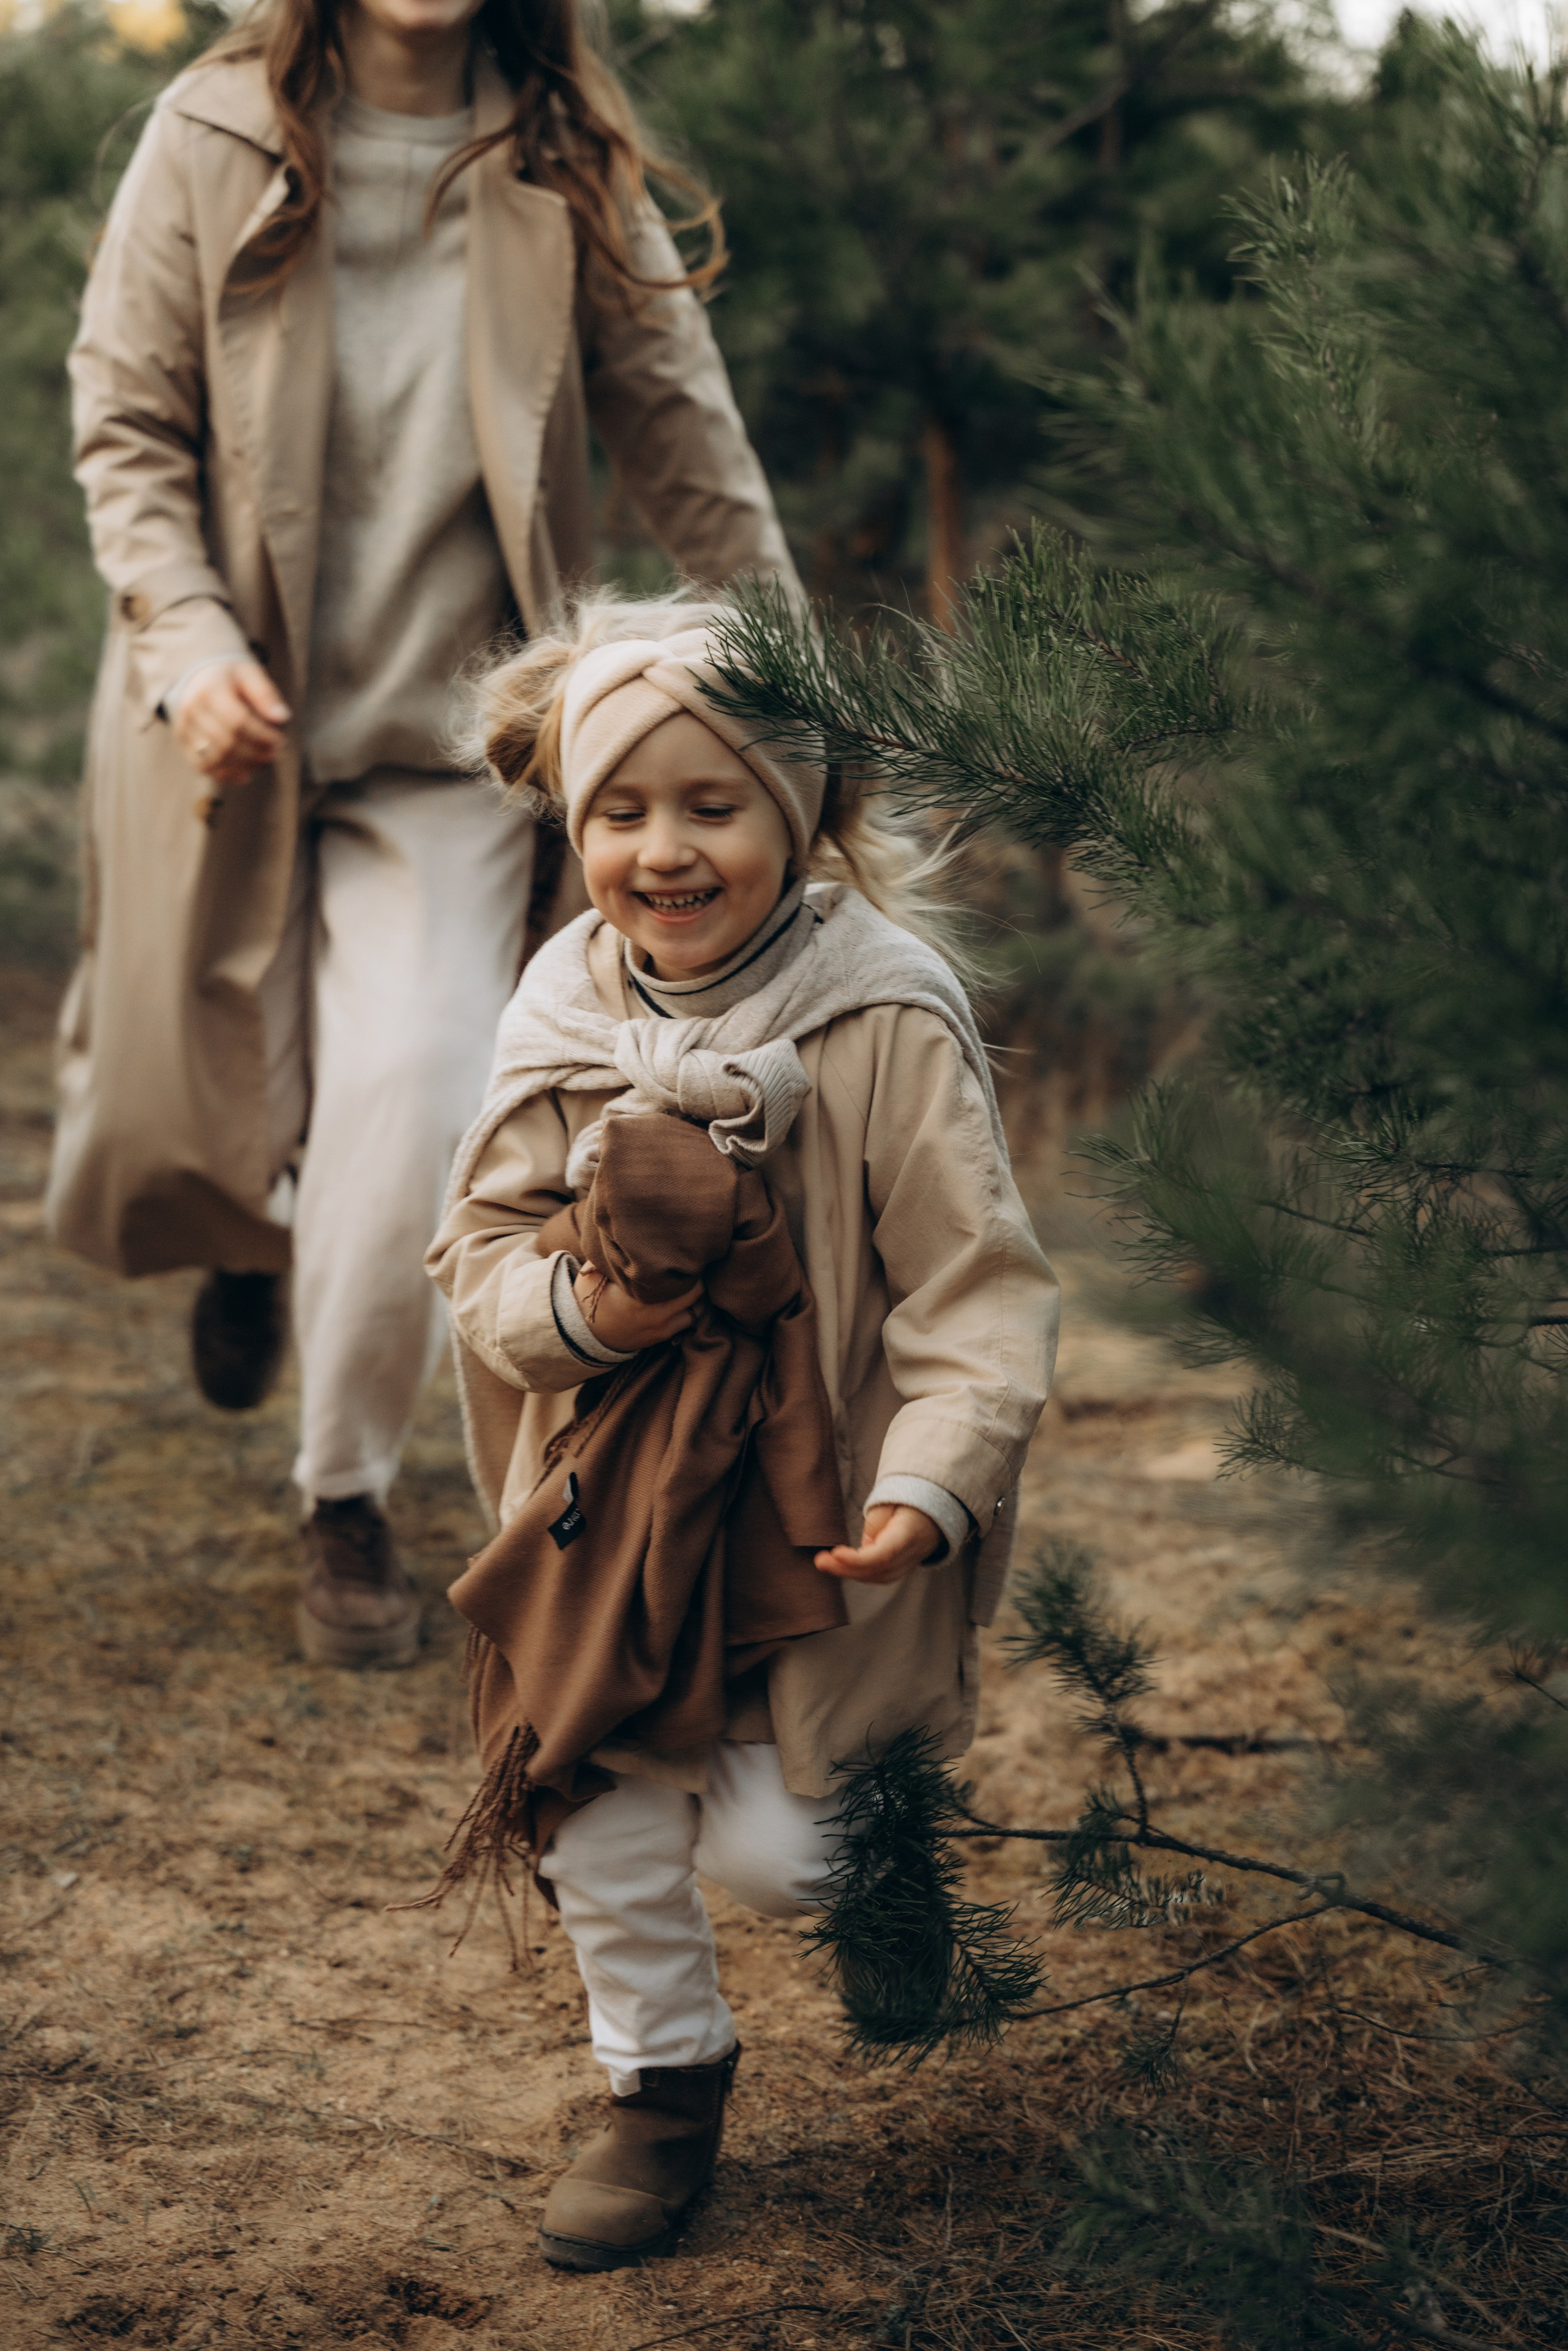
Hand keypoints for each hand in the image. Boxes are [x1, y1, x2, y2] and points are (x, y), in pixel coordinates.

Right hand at [172, 658, 289, 786]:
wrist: (199, 676)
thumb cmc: (231, 676)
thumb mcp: (250, 674)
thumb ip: (265, 694)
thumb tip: (282, 717)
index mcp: (209, 689)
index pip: (237, 721)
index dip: (261, 736)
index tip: (280, 740)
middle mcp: (191, 709)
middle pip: (226, 742)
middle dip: (255, 753)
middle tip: (275, 753)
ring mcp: (183, 726)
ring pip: (214, 758)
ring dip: (243, 766)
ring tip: (263, 762)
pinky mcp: (182, 741)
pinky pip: (203, 766)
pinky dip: (226, 775)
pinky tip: (245, 773)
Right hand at [573, 1262, 701, 1352]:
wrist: (589, 1337)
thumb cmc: (594, 1300)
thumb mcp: (592, 1277)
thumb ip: (605, 1258)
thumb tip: (611, 1234)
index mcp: (639, 1295)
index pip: (676, 1275)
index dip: (684, 1261)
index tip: (684, 1252)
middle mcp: (656, 1312)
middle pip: (696, 1291)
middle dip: (696, 1276)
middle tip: (692, 1265)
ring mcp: (662, 1326)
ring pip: (697, 1308)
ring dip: (697, 1295)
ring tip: (691, 1281)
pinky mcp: (664, 1335)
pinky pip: (690, 1321)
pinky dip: (691, 1309)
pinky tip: (685, 1298)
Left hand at [815, 1503, 938, 1586]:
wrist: (935, 1510)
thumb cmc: (909, 1501)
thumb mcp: (891, 1501)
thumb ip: (876, 1523)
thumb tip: (864, 1547)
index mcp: (910, 1533)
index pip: (883, 1555)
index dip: (858, 1559)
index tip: (835, 1553)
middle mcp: (912, 1554)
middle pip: (878, 1570)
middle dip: (846, 1568)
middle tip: (820, 1560)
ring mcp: (909, 1563)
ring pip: (879, 1577)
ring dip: (850, 1573)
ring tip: (826, 1564)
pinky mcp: (902, 1567)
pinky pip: (881, 1576)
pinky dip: (860, 1574)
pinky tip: (841, 1567)